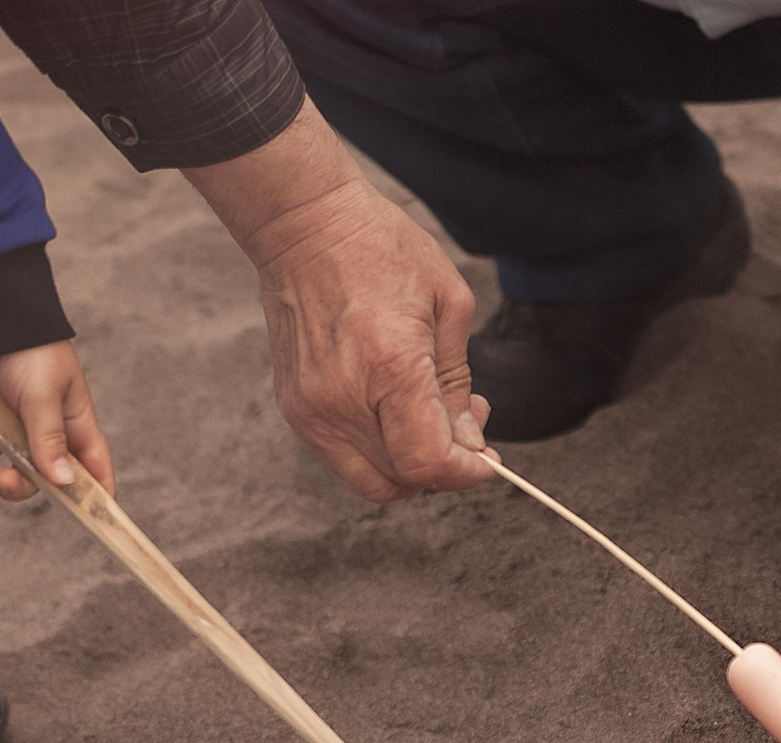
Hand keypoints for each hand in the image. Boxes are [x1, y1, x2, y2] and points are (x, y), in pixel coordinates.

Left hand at [0, 341, 112, 501]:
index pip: (94, 474)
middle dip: (14, 481)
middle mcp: (44, 429)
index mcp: (75, 427)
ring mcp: (10, 420)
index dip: (93, 499)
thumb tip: (62, 483)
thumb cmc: (31, 347)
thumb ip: (49, 440)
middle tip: (0, 478)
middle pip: (35, 478)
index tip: (86, 521)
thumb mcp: (43, 395)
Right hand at [185, 101, 491, 502]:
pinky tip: (393, 410)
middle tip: (463, 424)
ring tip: (427, 415)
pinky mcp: (294, 408)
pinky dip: (378, 452)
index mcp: (390, 367)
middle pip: (403, 479)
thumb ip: (457, 383)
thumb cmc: (382, 250)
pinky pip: (344, 460)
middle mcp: (343, 398)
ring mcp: (311, 408)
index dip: (465, 473)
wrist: (304, 225)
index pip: (428, 463)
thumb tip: (469, 441)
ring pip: (373, 479)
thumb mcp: (448, 304)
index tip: (487, 460)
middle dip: (444, 466)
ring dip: (410, 465)